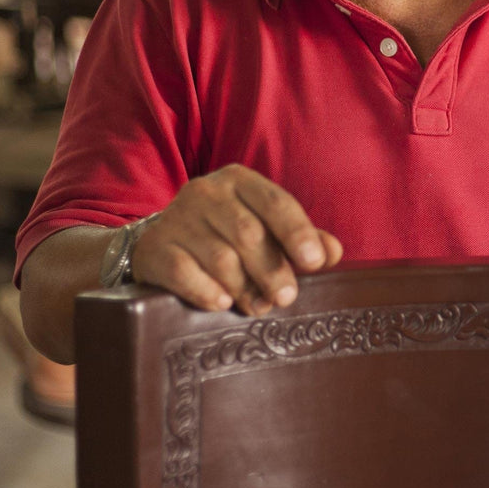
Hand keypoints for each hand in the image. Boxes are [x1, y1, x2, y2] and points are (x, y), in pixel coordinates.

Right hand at [130, 164, 342, 315]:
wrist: (161, 243)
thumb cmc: (225, 235)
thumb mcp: (264, 228)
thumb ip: (300, 238)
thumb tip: (333, 252)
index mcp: (239, 180)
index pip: (275, 202)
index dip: (298, 232)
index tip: (315, 262)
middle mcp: (206, 192)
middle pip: (248, 233)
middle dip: (272, 269)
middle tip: (287, 298)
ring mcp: (177, 218)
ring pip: (220, 257)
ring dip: (245, 287)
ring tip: (260, 307)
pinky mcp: (155, 248)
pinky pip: (184, 273)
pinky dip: (206, 291)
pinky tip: (222, 302)